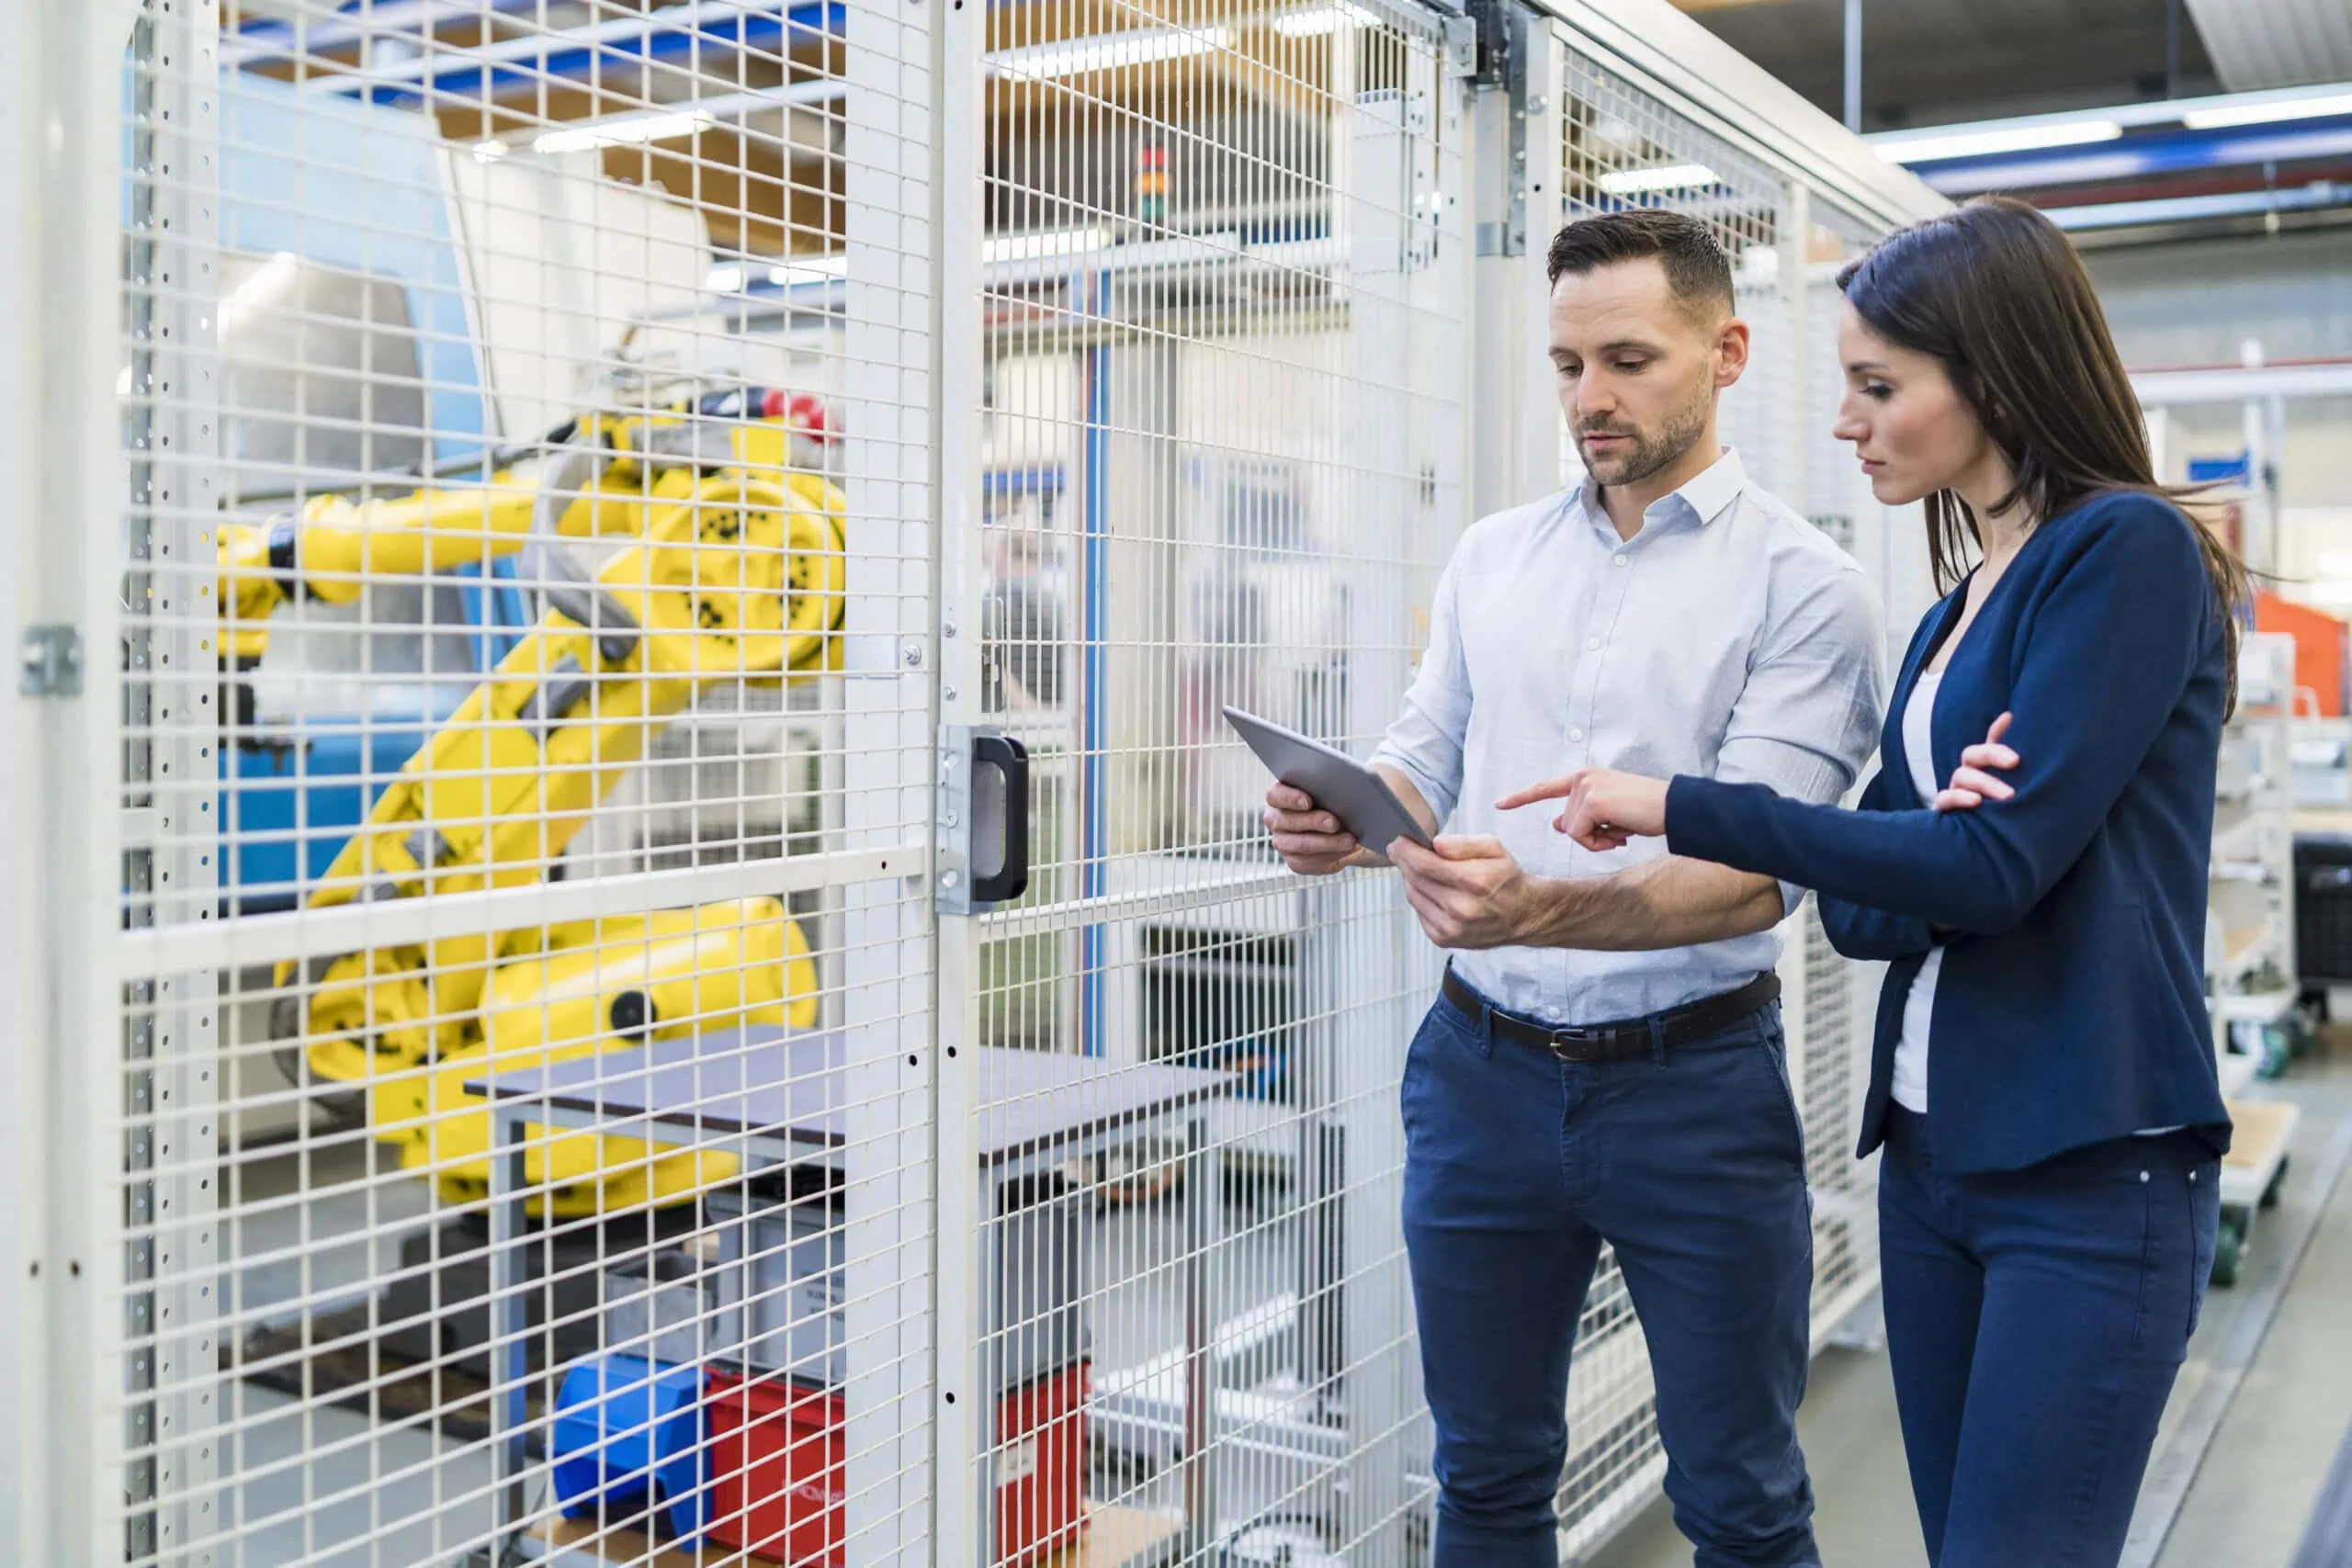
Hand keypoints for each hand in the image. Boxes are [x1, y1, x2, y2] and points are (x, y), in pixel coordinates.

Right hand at [1264, 783, 1358, 874]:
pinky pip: (1309, 863)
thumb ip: (1334, 781)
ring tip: (1349, 840)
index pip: (1275, 795)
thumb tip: (1351, 783)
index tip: (1308, 801)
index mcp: (1280, 795)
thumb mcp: (1339, 785)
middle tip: (1335, 822)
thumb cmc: (1340, 799)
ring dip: (1326, 843)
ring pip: (1298, 846)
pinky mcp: (1296, 861)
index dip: (1289, 798)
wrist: (1350, 824)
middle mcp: (1276, 819)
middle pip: (1285, 822)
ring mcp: (1284, 842)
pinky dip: (1330, 857)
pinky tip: (1346, 851)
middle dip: (1312, 822)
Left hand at [1389, 834, 1541, 948]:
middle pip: (1414, 880)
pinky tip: (1430, 889)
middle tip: (1400, 850)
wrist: (1523, 915)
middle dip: (1403, 861)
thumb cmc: (1506, 878)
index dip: (1405, 850)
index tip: (1398, 840)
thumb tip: (1435, 844)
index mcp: (1475, 882)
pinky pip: (1419, 912)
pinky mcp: (1444, 939)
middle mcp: (1461, 909)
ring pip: (1413, 896)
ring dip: (1410, 879)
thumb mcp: (1494, 849)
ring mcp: (1451, 928)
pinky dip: (1419, 897)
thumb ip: (1463, 843)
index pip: (1424, 864)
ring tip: (1418, 867)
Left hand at [1494, 768, 1670, 851]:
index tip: (1499, 804)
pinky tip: (1621, 834)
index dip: (1521, 797)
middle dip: (1591, 836)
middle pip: (1566, 823)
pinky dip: (1599, 843)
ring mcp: (1586, 788)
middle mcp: (1582, 778)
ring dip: (1598, 840)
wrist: (1673, 808)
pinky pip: (1581, 836)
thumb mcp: (1609, 813)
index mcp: (1585, 777)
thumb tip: (1558, 825)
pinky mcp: (1592, 801)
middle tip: (1619, 829)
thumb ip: (1583, 815)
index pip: (1546, 787)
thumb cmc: (1646, 811)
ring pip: (1573, 832)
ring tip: (1623, 828)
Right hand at [1933, 712, 2018, 811]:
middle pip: (1972, 756)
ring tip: (2008, 795)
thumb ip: (2008, 754)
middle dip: (1992, 755)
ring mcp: (1955, 791)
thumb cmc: (2002, 809)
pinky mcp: (1946, 810)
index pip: (1986, 747)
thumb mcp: (2012, 782)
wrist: (1989, 845)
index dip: (1997, 738)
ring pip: (1962, 776)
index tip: (2014, 736)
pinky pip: (1945, 798)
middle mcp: (1967, 776)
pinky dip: (1959, 797)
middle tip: (2016, 763)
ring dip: (1984, 782)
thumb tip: (2010, 716)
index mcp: (1982, 768)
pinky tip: (1977, 802)